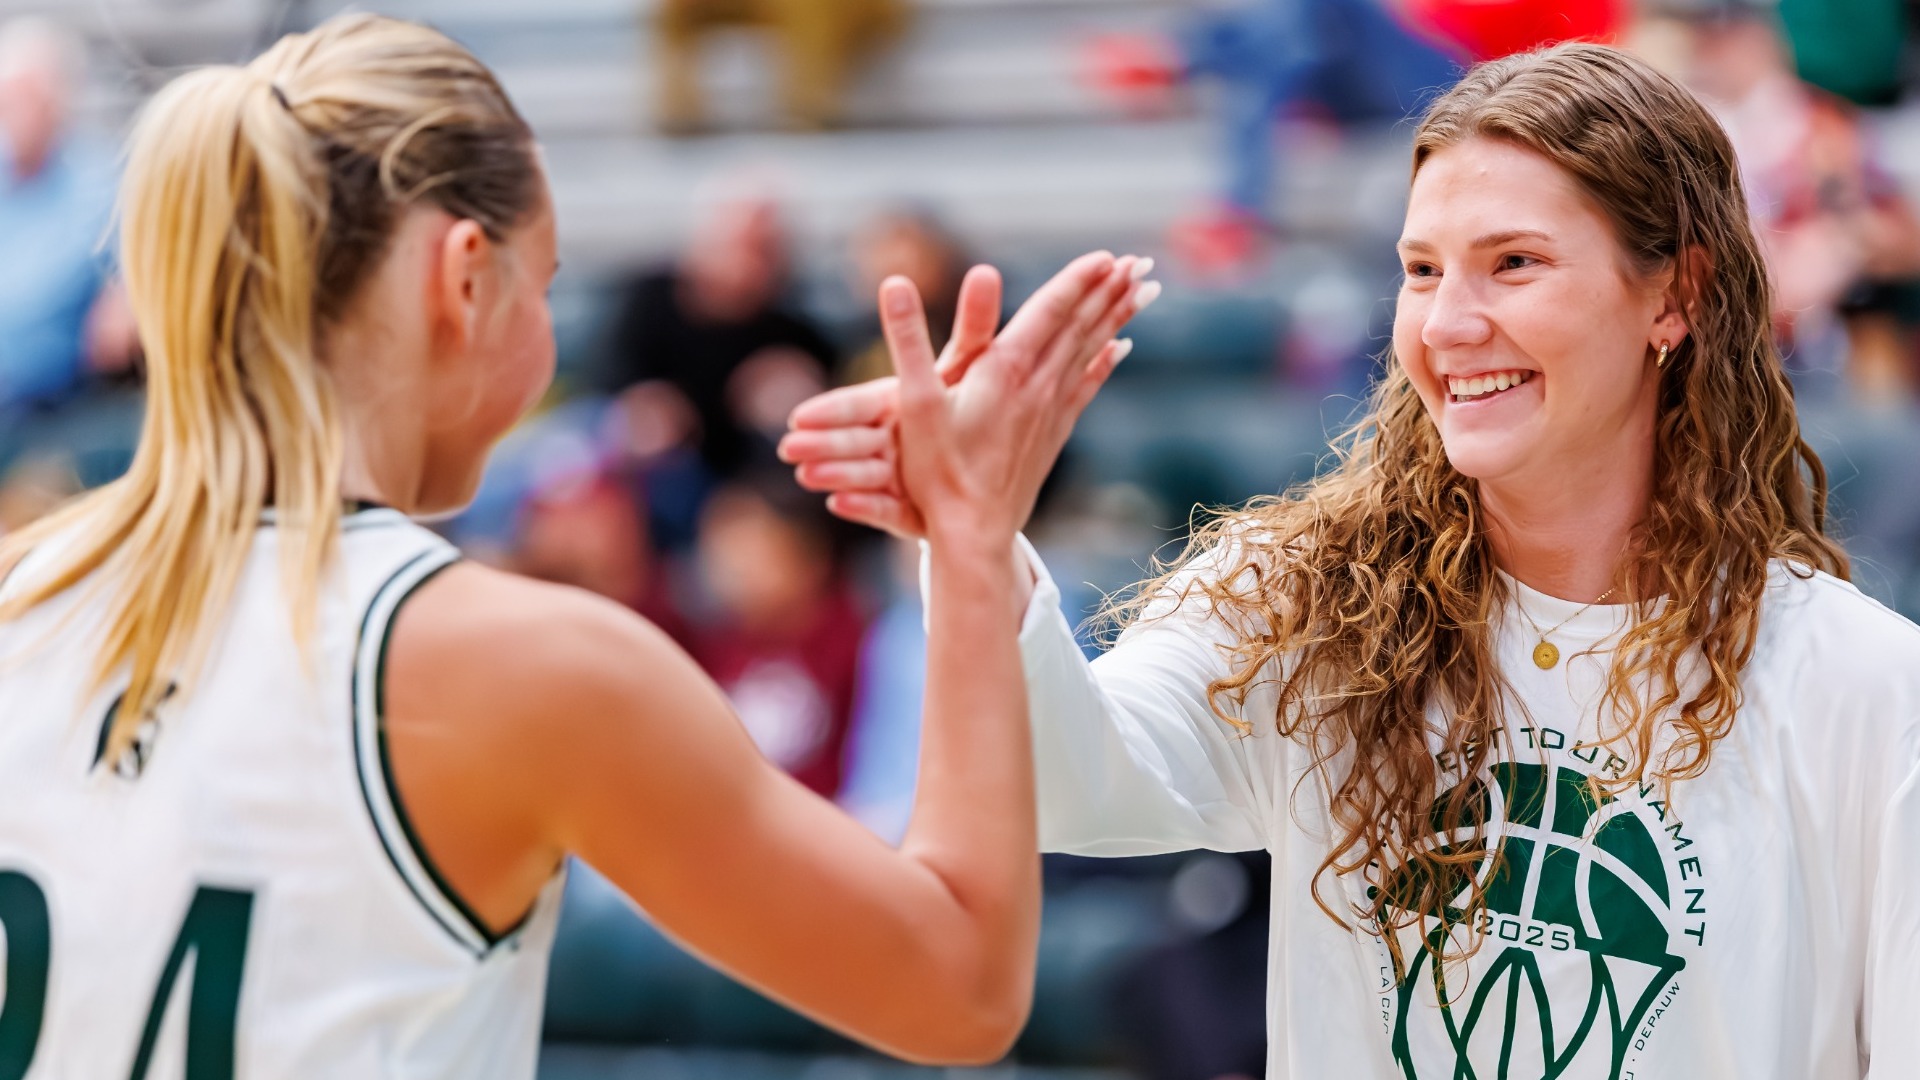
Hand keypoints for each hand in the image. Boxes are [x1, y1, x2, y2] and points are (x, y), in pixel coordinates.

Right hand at [779, 252, 1157, 539]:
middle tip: (1143, 263)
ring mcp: (1051, 411)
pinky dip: (1104, 362)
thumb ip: (906, 339)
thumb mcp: (913, 401)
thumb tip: (892, 282)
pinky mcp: (1052, 434)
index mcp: (1006, 370)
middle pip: (1082, 327)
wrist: (973, 532)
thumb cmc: (937, 470)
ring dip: (1116, 318)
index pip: (1050, 311)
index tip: (1109, 255)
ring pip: (1091, 352)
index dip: (1078, 280)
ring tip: (1144, 291)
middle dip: (1110, 291)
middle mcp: (1038, 386)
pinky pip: (1086, 387)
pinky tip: (1120, 350)